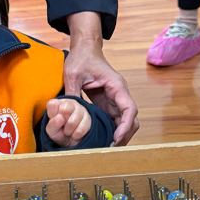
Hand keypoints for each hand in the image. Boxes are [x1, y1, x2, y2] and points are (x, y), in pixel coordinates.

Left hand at [45, 98, 91, 146]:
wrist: (71, 143)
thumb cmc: (59, 133)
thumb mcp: (51, 131)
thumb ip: (52, 124)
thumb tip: (60, 117)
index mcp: (58, 103)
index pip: (53, 104)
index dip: (52, 115)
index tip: (54, 120)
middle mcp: (70, 103)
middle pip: (65, 109)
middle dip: (62, 122)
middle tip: (62, 126)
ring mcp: (81, 109)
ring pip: (73, 120)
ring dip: (69, 130)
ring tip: (68, 131)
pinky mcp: (89, 118)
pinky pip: (82, 128)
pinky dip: (76, 134)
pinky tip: (75, 134)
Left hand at [64, 13, 138, 145]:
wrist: (84, 49)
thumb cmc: (81, 58)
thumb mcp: (72, 74)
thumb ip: (72, 93)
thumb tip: (68, 112)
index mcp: (116, 86)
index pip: (129, 109)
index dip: (125, 126)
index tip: (116, 138)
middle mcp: (120, 94)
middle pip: (131, 119)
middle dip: (124, 135)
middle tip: (110, 149)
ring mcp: (115, 100)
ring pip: (124, 122)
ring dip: (119, 135)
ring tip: (106, 148)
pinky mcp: (108, 103)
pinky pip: (114, 120)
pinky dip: (111, 131)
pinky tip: (101, 140)